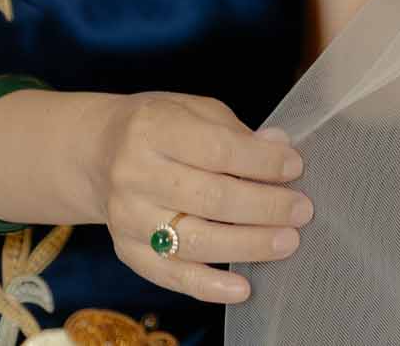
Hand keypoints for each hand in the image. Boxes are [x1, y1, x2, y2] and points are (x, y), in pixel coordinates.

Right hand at [93, 93, 308, 304]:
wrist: (97, 153)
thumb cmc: (159, 128)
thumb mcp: (193, 111)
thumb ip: (235, 133)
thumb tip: (280, 149)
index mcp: (152, 128)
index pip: (217, 149)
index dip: (261, 161)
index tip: (295, 166)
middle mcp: (134, 173)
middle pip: (211, 197)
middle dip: (265, 206)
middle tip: (302, 210)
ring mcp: (128, 216)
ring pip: (196, 240)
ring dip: (249, 245)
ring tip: (287, 242)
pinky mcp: (127, 251)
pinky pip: (172, 275)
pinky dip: (209, 286)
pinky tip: (244, 288)